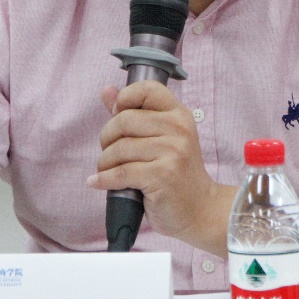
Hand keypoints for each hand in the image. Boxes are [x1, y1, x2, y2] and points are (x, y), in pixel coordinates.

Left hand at [88, 81, 228, 247]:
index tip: (117, 116)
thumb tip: (106, 90)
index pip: (147, 89)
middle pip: (124, 120)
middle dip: (107, 138)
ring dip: (105, 163)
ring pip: (119, 148)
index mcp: (179, 114)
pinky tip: (97, 182)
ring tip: (107, 171)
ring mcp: (173, 152)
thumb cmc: (176, 174)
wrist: (200, 209)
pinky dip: (104, 179)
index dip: (124, 99)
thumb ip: (133, 113)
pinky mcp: (163, 176)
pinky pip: (121, 172)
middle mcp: (179, 129)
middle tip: (110, 153)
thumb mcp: (160, 138)